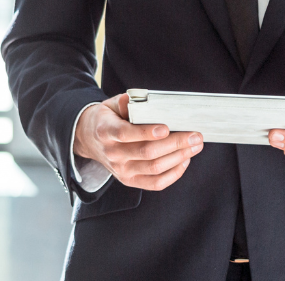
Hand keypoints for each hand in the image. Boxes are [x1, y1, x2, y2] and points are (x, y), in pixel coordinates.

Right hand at [73, 93, 203, 191]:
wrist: (89, 140)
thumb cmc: (107, 119)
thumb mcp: (110, 105)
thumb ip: (123, 103)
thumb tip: (136, 101)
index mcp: (106, 131)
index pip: (126, 134)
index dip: (146, 132)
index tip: (166, 128)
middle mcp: (113, 154)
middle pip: (147, 152)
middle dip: (176, 144)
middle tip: (195, 135)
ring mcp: (121, 170)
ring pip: (155, 168)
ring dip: (179, 157)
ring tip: (195, 146)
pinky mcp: (129, 181)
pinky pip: (156, 183)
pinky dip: (174, 173)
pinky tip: (184, 160)